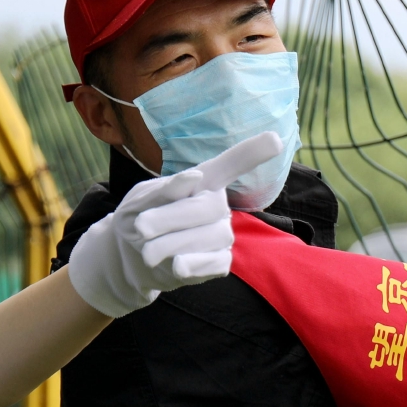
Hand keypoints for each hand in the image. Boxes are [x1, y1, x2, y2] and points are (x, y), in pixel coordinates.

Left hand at [67, 132, 284, 317]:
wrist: (131, 259)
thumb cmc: (137, 220)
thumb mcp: (138, 202)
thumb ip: (163, 190)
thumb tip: (194, 176)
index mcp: (201, 182)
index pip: (230, 164)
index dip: (252, 153)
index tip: (275, 140)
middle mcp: (217, 205)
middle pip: (208, 206)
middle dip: (170, 218)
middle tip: (141, 228)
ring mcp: (221, 233)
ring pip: (210, 236)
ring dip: (171, 244)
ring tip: (147, 251)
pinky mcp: (220, 261)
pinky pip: (215, 262)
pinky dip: (193, 264)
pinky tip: (176, 266)